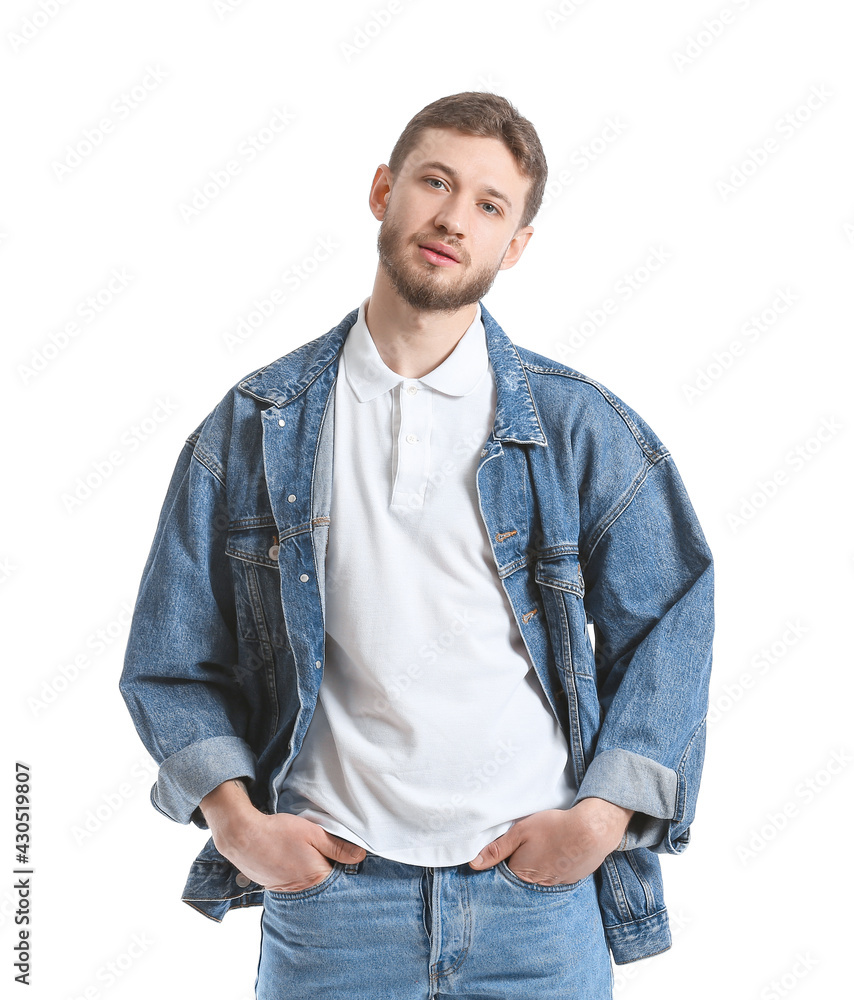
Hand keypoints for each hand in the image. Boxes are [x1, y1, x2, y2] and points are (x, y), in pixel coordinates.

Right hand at [214, 811, 366, 891]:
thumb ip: (337, 846)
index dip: (344, 866)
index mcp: (317, 877)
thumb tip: (360, 856)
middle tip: (323, 852)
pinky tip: (292, 860)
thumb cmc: (279, 832)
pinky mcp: (274, 887)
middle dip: (327, 869)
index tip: (345, 856)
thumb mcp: (313, 833)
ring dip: (310, 871)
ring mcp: (287, 891)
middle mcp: (303, 890)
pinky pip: (293, 884)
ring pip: (308, 883)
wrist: (243, 837)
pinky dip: (296, 874)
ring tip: (305, 854)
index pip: (341, 878)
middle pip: (324, 883)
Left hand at [468, 798, 633, 885]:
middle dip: (523, 861)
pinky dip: (556, 864)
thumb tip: (473, 864)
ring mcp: (557, 883)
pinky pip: (558, 874)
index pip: (505, 871)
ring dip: (541, 863)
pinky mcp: (572, 879)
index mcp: (521, 873)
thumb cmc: (554, 828)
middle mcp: (538, 883)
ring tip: (546, 846)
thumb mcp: (520, 832)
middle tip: (531, 844)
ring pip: (541, 875)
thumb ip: (497, 849)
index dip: (506, 858)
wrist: (592, 831)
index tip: (510, 847)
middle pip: (523, 874)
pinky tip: (560, 851)